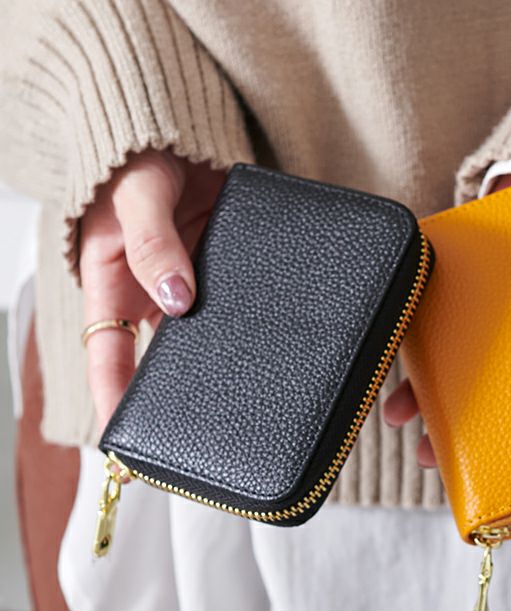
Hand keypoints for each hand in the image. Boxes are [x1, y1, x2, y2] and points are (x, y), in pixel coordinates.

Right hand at [80, 149, 225, 430]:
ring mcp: (193, 288)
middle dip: (177, 396)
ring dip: (222, 362)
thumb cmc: (139, 159)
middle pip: (162, 359)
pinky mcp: (225, 273)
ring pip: (204, 338)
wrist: (181, 134)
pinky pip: (236, 306)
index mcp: (116, 287)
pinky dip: (250, 324)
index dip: (113, 402)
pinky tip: (273, 343)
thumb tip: (178, 299)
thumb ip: (154, 246)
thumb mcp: (137, 198)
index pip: (108, 357)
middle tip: (202, 434)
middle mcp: (154, 297)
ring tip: (246, 398)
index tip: (126, 446)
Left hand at [383, 173, 510, 467]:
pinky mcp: (464, 263)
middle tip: (426, 447)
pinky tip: (393, 338)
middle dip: (454, 419)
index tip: (488, 464)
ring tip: (397, 409)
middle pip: (487, 380)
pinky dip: (412, 318)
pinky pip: (433, 296)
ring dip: (422, 379)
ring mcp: (491, 298)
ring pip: (451, 348)